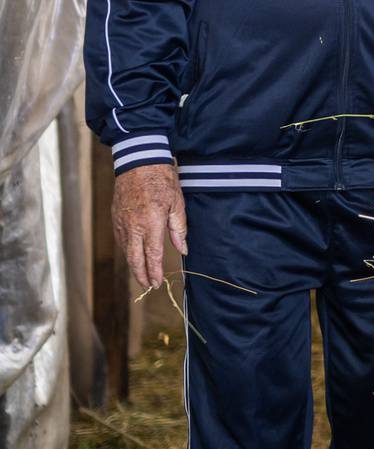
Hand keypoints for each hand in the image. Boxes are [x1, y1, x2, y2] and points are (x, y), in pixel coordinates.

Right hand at [113, 163, 187, 290]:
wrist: (138, 161)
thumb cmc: (161, 180)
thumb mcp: (177, 203)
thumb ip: (179, 229)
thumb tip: (183, 249)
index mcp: (150, 223)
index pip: (152, 255)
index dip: (154, 271)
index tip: (157, 283)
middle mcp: (132, 226)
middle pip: (134, 258)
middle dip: (141, 275)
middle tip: (148, 286)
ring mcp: (121, 222)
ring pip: (125, 250)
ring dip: (133, 265)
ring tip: (142, 275)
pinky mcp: (115, 217)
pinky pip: (121, 240)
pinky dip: (127, 251)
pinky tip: (133, 255)